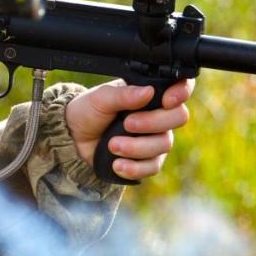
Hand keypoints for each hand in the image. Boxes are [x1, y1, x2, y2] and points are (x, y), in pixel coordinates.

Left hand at [65, 79, 194, 181]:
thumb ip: (124, 94)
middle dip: (153, 123)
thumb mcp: (101, 98)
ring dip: (138, 147)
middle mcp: (158, 114)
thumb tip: (148, 92)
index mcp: (150, 93)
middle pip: (178, 117)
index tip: (167, 101)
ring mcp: (155, 138)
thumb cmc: (88, 112)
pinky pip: (153, 166)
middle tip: (127, 124)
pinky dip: (135, 167)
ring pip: (165, 144)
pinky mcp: (147, 161)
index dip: (181, 92)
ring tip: (113, 145)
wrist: (73, 139)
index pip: (181, 88)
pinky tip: (118, 164)